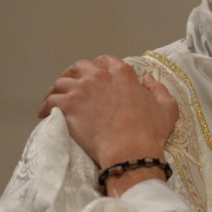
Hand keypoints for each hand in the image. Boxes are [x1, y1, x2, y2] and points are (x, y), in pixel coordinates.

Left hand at [38, 56, 178, 172]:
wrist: (130, 150)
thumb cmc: (150, 131)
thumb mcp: (167, 108)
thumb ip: (158, 89)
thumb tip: (149, 78)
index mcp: (122, 73)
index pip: (105, 60)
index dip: (98, 66)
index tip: (95, 75)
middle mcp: (99, 75)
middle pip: (79, 67)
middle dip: (73, 74)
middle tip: (70, 85)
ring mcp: (82, 89)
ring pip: (61, 83)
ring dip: (56, 90)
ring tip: (53, 99)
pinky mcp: (68, 105)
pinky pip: (50, 101)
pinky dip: (45, 106)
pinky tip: (44, 113)